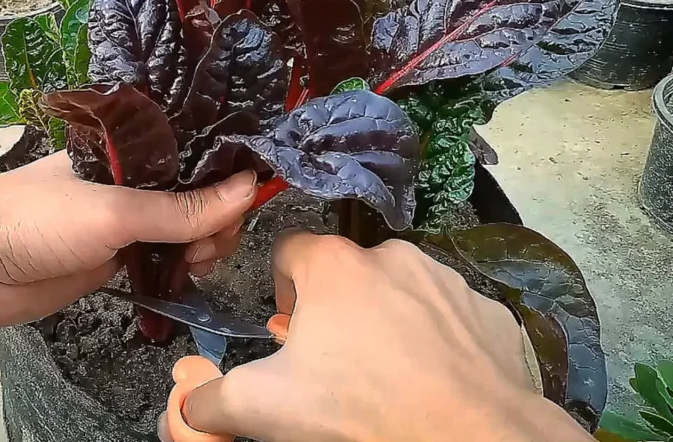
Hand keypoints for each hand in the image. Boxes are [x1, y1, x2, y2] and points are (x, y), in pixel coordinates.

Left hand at [0, 152, 255, 361]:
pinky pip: (158, 262)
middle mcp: (129, 182)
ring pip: (180, 232)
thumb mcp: (113, 211)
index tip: (251, 200)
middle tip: (208, 248)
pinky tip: (186, 278)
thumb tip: (250, 189)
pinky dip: (177, 271)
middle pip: (195, 197)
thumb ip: (180, 208)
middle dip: (216, 220)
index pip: (195, 155)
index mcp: (129, 151)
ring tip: (195, 264)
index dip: (228, 174)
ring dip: (200, 248)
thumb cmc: (34, 220)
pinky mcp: (109, 262)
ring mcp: (120, 224)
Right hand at [159, 231, 593, 441]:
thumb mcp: (265, 408)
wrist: (473, 439)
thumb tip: (187, 405)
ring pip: (401, 294)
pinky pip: (452, 319)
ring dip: (389, 324)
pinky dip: (440, 343)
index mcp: (333, 266)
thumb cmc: (360, 410)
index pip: (288, 253)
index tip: (291, 338)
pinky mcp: (489, 312)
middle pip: (346, 276)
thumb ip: (212, 399)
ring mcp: (447, 280)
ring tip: (389, 379)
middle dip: (337, 315)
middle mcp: (391, 256)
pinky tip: (435, 383)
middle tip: (337, 369)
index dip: (282, 294)